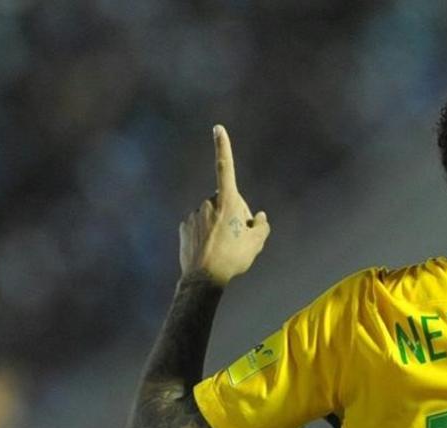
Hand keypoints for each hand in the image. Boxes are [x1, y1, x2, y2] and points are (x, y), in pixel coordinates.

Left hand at [179, 125, 269, 284]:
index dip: (222, 147)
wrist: (204, 278)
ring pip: (212, 215)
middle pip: (226, 201)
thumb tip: (258, 217)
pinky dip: (207, 234)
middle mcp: (208, 203)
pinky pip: (200, 226)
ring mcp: (194, 215)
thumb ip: (261, 225)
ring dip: (220, 225)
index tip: (217, 129)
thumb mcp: (257, 243)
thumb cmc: (233, 258)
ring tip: (224, 247)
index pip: (225, 168)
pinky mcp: (184, 227)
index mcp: (227, 202)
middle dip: (233, 214)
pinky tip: (211, 250)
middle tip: (238, 238)